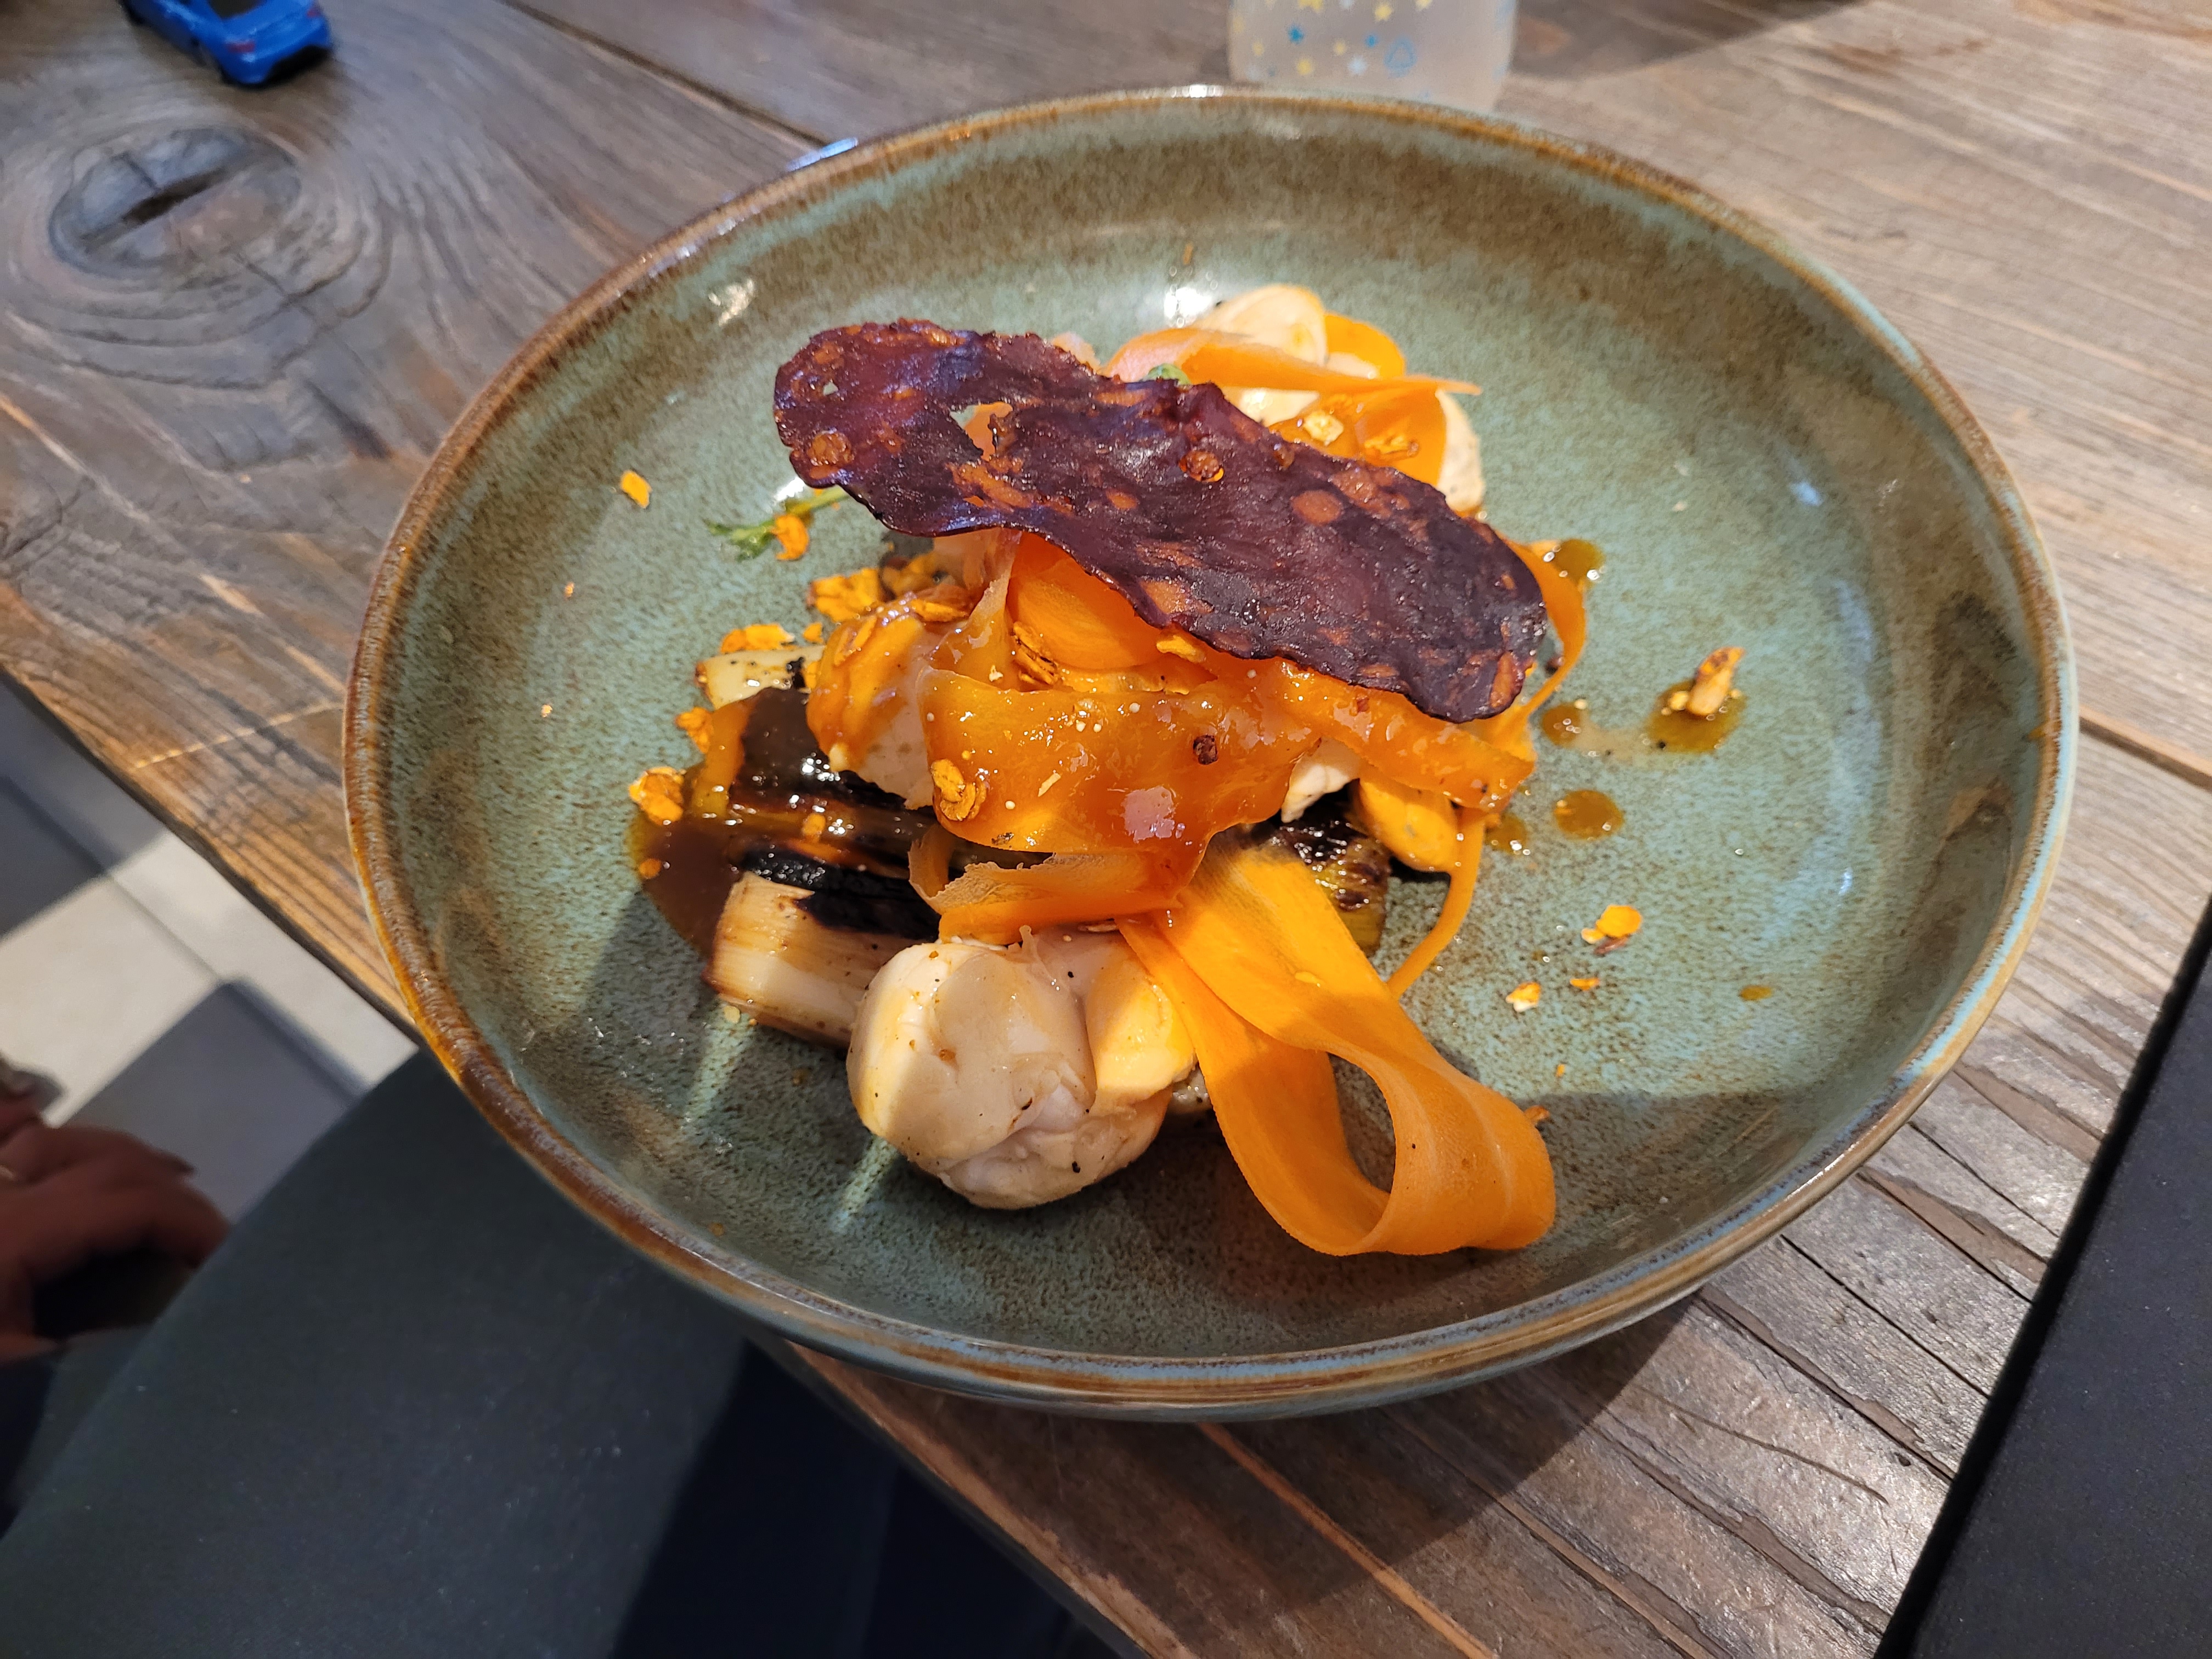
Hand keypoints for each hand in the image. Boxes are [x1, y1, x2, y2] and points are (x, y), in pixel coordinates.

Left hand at [0, 1102, 227, 1362]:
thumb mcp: (18, 1387)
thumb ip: (97, 1354)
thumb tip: (169, 1331)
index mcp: (12, 1237)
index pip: (131, 1202)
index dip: (196, 1222)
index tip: (233, 1259)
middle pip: (105, 1158)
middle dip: (171, 1190)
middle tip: (209, 1238)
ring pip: (54, 1139)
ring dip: (119, 1159)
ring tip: (163, 1193)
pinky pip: (8, 1146)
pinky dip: (41, 1141)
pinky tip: (68, 1158)